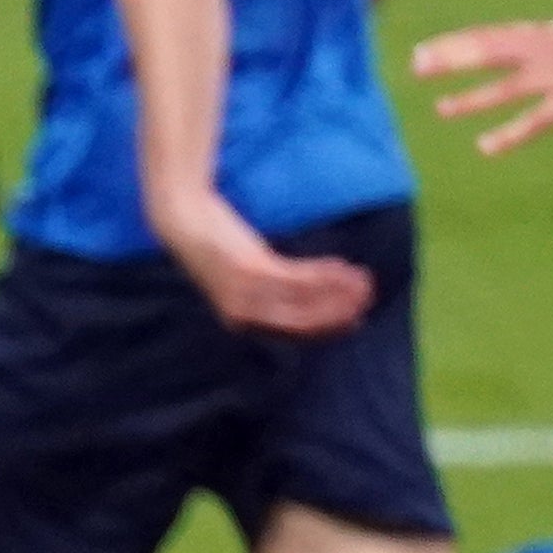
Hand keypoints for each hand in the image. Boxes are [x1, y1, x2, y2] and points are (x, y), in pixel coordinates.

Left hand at [153, 191, 374, 338]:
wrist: (185, 220)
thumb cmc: (215, 245)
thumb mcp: (243, 272)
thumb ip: (268, 287)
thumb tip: (304, 290)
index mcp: (243, 320)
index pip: (295, 332)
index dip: (328, 326)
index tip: (354, 319)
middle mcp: (245, 314)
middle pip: (304, 321)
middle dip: (339, 312)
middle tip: (367, 301)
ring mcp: (247, 294)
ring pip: (305, 301)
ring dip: (339, 293)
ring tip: (364, 284)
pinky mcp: (252, 270)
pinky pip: (297, 278)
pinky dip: (324, 275)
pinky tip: (343, 267)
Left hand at [412, 19, 552, 155]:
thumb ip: (541, 44)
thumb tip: (513, 47)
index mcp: (543, 34)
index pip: (489, 36)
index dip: (454, 44)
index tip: (422, 50)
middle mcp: (546, 51)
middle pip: (489, 52)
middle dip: (451, 59)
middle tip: (416, 66)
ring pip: (506, 87)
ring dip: (472, 98)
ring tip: (442, 109)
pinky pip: (534, 121)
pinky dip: (508, 133)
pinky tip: (485, 147)